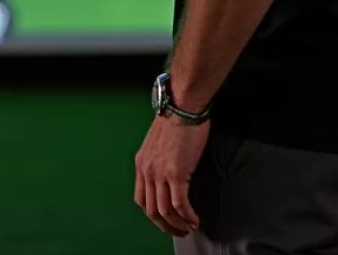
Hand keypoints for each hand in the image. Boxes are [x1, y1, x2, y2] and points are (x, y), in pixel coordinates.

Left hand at [134, 115, 207, 237]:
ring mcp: (160, 172)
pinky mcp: (176, 173)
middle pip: (151, 210)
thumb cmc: (175, 119)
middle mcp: (147, 170)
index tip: (166, 220)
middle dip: (165, 225)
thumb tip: (168, 174)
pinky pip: (180, 204)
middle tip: (179, 231)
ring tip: (189, 227)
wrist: (182, 106)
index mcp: (141, 163)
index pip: (141, 199)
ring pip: (165, 211)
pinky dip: (188, 216)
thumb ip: (158, 161)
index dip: (153, 215)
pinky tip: (196, 219)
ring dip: (178, 224)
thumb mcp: (158, 143)